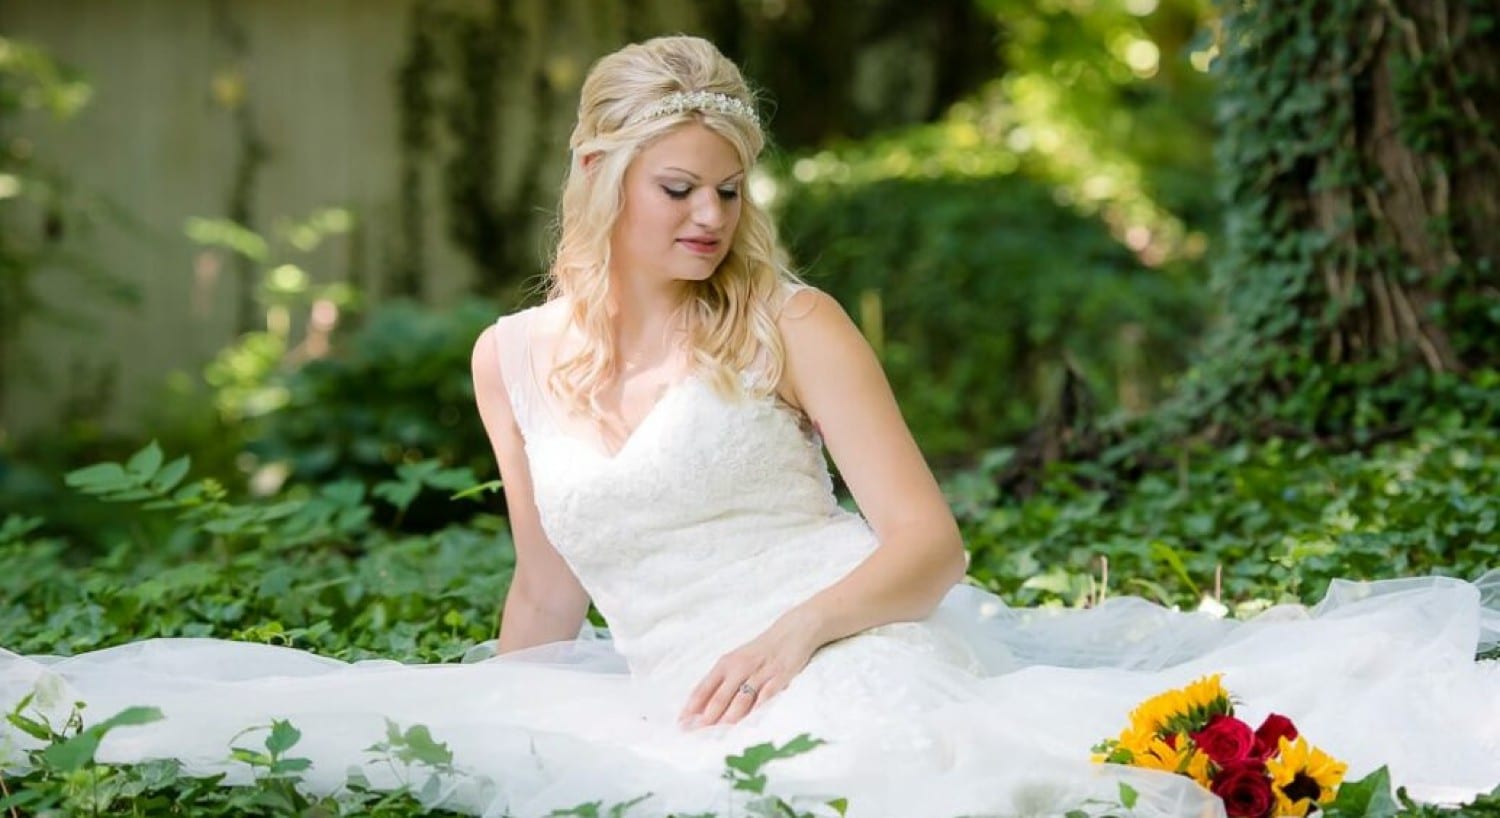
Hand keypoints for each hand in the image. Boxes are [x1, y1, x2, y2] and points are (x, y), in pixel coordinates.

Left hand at [678, 611, 821, 728]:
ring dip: (729, 718)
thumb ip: (722, 683)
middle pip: (720, 697)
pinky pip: (767, 696)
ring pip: (741, 698)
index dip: (691, 707)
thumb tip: (701, 708)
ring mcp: (760, 672)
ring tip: (719, 735)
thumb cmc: (761, 651)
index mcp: (726, 664)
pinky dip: (758, 710)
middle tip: (696, 734)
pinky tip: (751, 723)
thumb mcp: (738, 661)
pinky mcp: (780, 676)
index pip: (704, 688)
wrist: (793, 630)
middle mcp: (740, 667)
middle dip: (707, 717)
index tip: (681, 723)